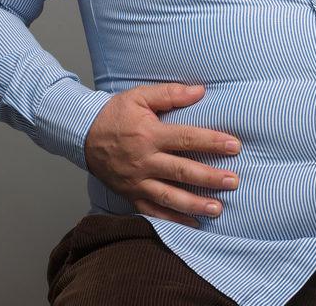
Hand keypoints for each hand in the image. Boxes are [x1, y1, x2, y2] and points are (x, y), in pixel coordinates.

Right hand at [85, 83, 241, 227]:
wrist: (81, 134)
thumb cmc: (114, 114)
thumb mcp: (139, 96)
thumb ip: (170, 94)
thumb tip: (200, 91)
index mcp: (149, 135)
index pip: (186, 139)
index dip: (211, 142)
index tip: (234, 146)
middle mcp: (144, 161)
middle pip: (181, 171)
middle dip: (209, 178)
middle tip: (233, 181)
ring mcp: (136, 182)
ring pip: (169, 197)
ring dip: (195, 205)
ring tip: (218, 209)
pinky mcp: (130, 195)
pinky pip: (153, 212)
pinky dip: (173, 221)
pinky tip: (193, 225)